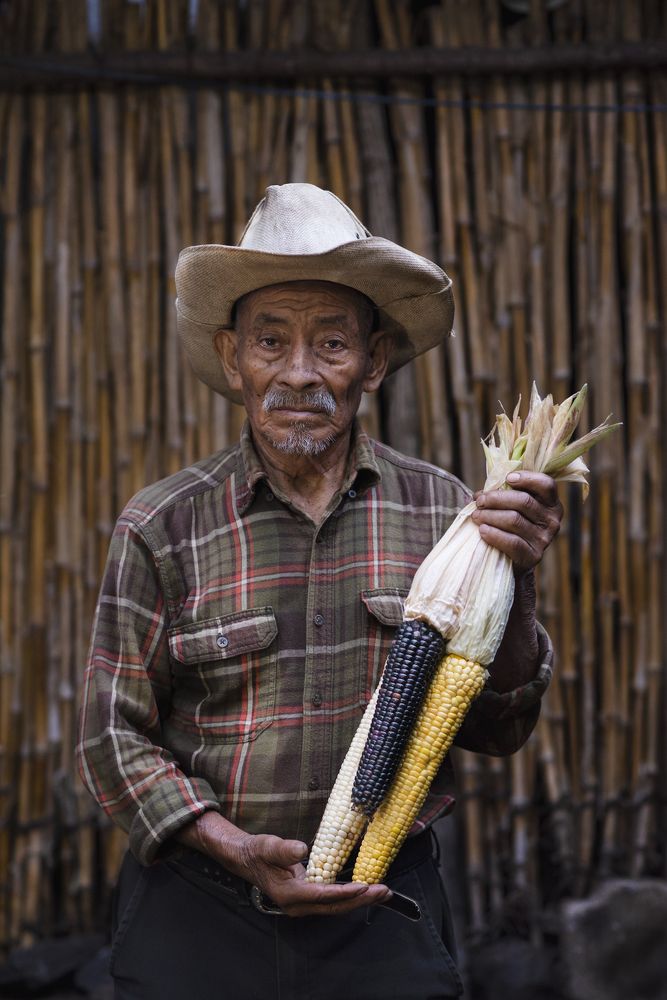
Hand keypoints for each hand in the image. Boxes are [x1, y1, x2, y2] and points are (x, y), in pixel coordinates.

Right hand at [232, 833, 390, 916]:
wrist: (248, 860)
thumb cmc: (258, 852)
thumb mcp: (268, 846)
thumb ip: (284, 850)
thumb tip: (302, 848)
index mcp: (290, 895)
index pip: (323, 896)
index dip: (345, 893)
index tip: (365, 887)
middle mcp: (299, 905)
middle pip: (335, 907)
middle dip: (362, 900)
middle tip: (385, 892)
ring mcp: (304, 904)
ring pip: (336, 906)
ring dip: (360, 900)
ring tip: (383, 893)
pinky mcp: (308, 898)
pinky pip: (333, 901)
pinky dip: (350, 896)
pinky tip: (365, 890)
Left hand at [470, 471, 562, 575]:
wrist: (514, 560)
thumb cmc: (511, 526)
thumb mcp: (513, 507)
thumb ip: (504, 494)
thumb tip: (479, 493)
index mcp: (551, 504)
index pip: (546, 485)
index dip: (527, 478)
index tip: (507, 478)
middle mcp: (552, 521)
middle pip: (524, 501)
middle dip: (496, 498)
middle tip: (479, 501)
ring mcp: (544, 539)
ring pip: (514, 520)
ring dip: (490, 515)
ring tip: (476, 515)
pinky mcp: (533, 556)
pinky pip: (512, 542)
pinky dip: (494, 534)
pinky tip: (482, 530)